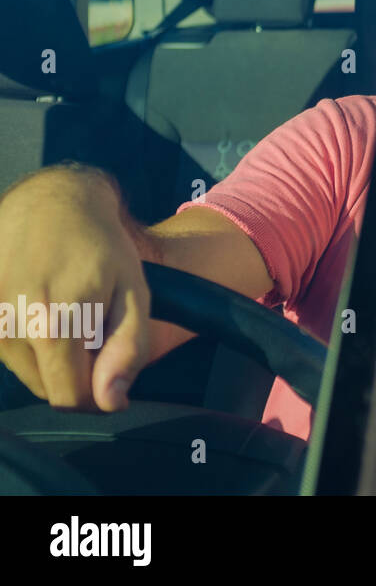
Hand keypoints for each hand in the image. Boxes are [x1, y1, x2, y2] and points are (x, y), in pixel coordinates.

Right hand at [0, 168, 150, 411]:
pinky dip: (31, 342)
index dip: (99, 397)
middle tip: (97, 334)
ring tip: (73, 315)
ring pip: (27, 372)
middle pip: (47, 389)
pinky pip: (9, 350)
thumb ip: (127, 349)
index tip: (113, 377)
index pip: (69, 398)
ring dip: (53, 359)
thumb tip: (111, 401)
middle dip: (78, 375)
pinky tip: (48, 309)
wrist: (52, 203)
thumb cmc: (101, 247)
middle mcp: (11, 326)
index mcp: (53, 324)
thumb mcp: (134, 293)